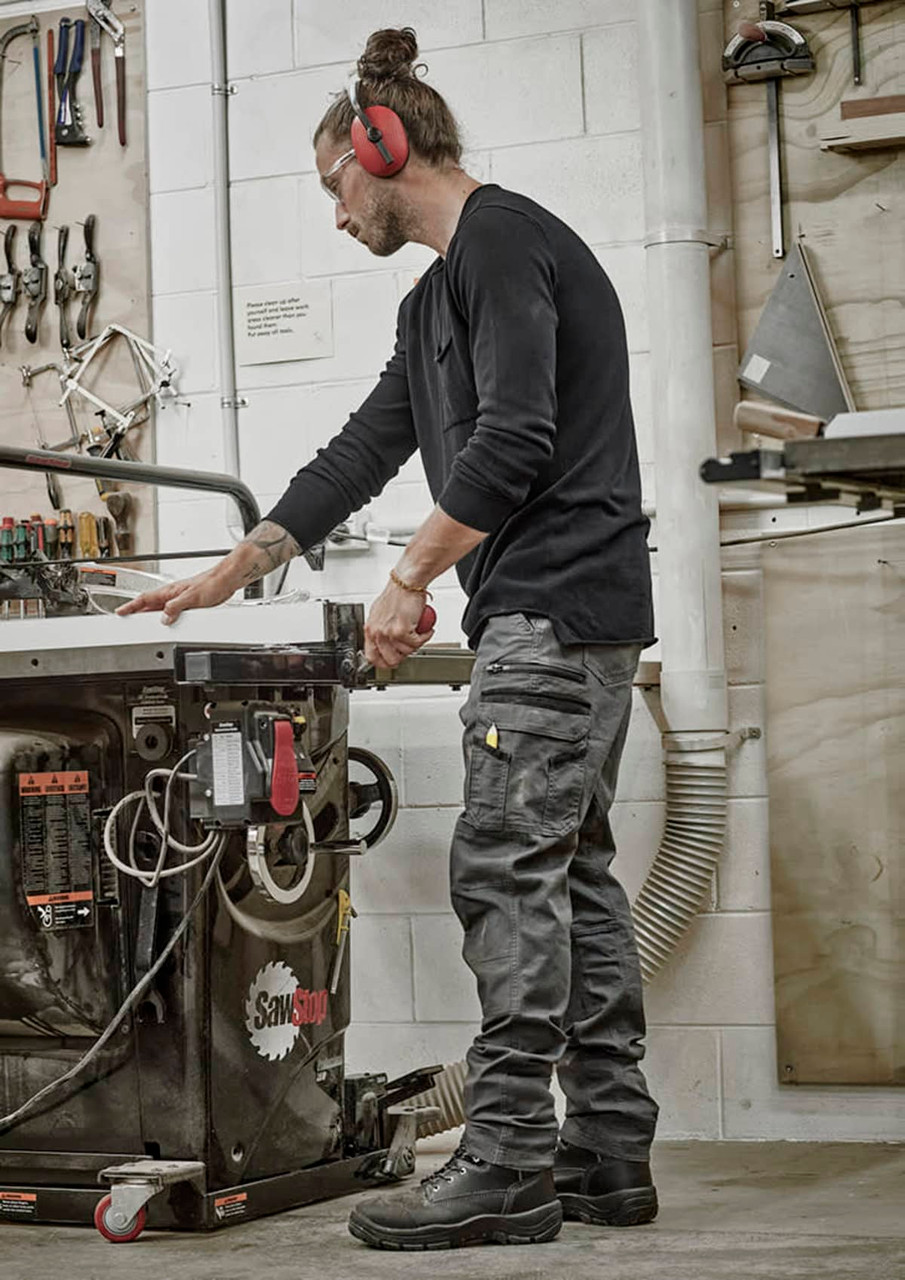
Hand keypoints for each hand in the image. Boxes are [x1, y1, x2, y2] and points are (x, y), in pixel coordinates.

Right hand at [115, 564, 239, 625]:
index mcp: (169, 591)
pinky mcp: (190, 604)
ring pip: (161, 609)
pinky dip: (167, 618)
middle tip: (127, 619)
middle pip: (150, 605)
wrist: (227, 579)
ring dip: (152, 616)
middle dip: (137, 612)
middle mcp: (173, 595)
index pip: (145, 599)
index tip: (120, 611)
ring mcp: (180, 599)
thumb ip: (176, 608)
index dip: (131, 606)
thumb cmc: (212, 583)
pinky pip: (173, 612)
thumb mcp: (192, 598)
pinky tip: (168, 622)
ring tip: (143, 624)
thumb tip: (164, 618)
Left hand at [364, 581, 434, 667]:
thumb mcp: (381, 614)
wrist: (407, 582)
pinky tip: (426, 629)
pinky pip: (417, 643)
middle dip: (404, 656)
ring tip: (419, 633)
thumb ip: (381, 629)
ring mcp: (389, 633)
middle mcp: (377, 632)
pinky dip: (425, 637)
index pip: (372, 657)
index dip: (384, 663)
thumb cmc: (398, 594)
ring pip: (406, 652)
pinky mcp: (402, 631)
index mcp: (370, 628)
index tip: (392, 661)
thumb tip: (386, 643)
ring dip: (416, 645)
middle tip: (410, 646)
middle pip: (390, 660)